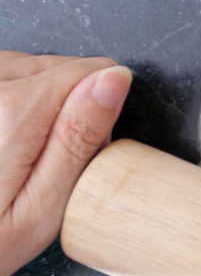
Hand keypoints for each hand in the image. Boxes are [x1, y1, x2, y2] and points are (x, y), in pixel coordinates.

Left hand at [0, 51, 130, 275]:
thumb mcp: (42, 208)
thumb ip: (80, 138)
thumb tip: (114, 79)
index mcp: (12, 111)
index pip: (92, 73)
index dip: (96, 117)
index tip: (72, 156)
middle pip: (55, 68)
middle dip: (58, 111)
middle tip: (35, 166)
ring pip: (25, 68)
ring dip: (28, 105)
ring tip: (10, 158)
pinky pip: (1, 78)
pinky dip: (5, 105)